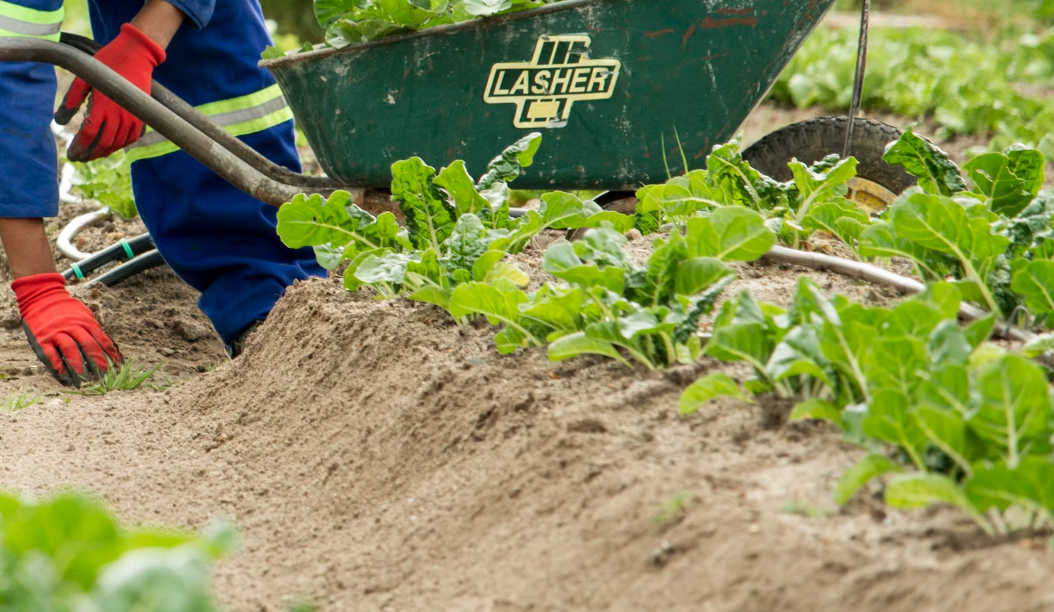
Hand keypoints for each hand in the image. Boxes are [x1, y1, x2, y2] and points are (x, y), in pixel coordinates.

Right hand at [12, 273, 122, 386]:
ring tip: (85, 378)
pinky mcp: (42, 338)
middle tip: (105, 374)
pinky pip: (51, 354)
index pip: (101, 339)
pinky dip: (58, 365)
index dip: (110, 353)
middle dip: (98, 361)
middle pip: (88, 345)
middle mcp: (72, 327)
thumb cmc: (67, 309)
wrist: (42, 296)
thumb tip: (109, 346)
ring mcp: (57, 333)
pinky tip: (64, 376)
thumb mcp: (85, 314)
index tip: (117, 365)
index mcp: (86, 322)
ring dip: (78, 365)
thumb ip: (95, 329)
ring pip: (70, 350)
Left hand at [54, 23, 165, 161]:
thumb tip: (59, 121)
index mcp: (103, 106)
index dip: (80, 147)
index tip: (72, 154)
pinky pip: (133, 137)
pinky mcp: (142, 116)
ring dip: (106, 151)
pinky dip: (122, 144)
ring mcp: (133, 117)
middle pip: (104, 143)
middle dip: (91, 153)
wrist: (135, 56)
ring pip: (119, 143)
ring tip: (95, 153)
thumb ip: (72, 100)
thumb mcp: (83, 78)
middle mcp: (120, 115)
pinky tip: (113, 145)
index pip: (89, 134)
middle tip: (81, 157)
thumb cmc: (106, 64)